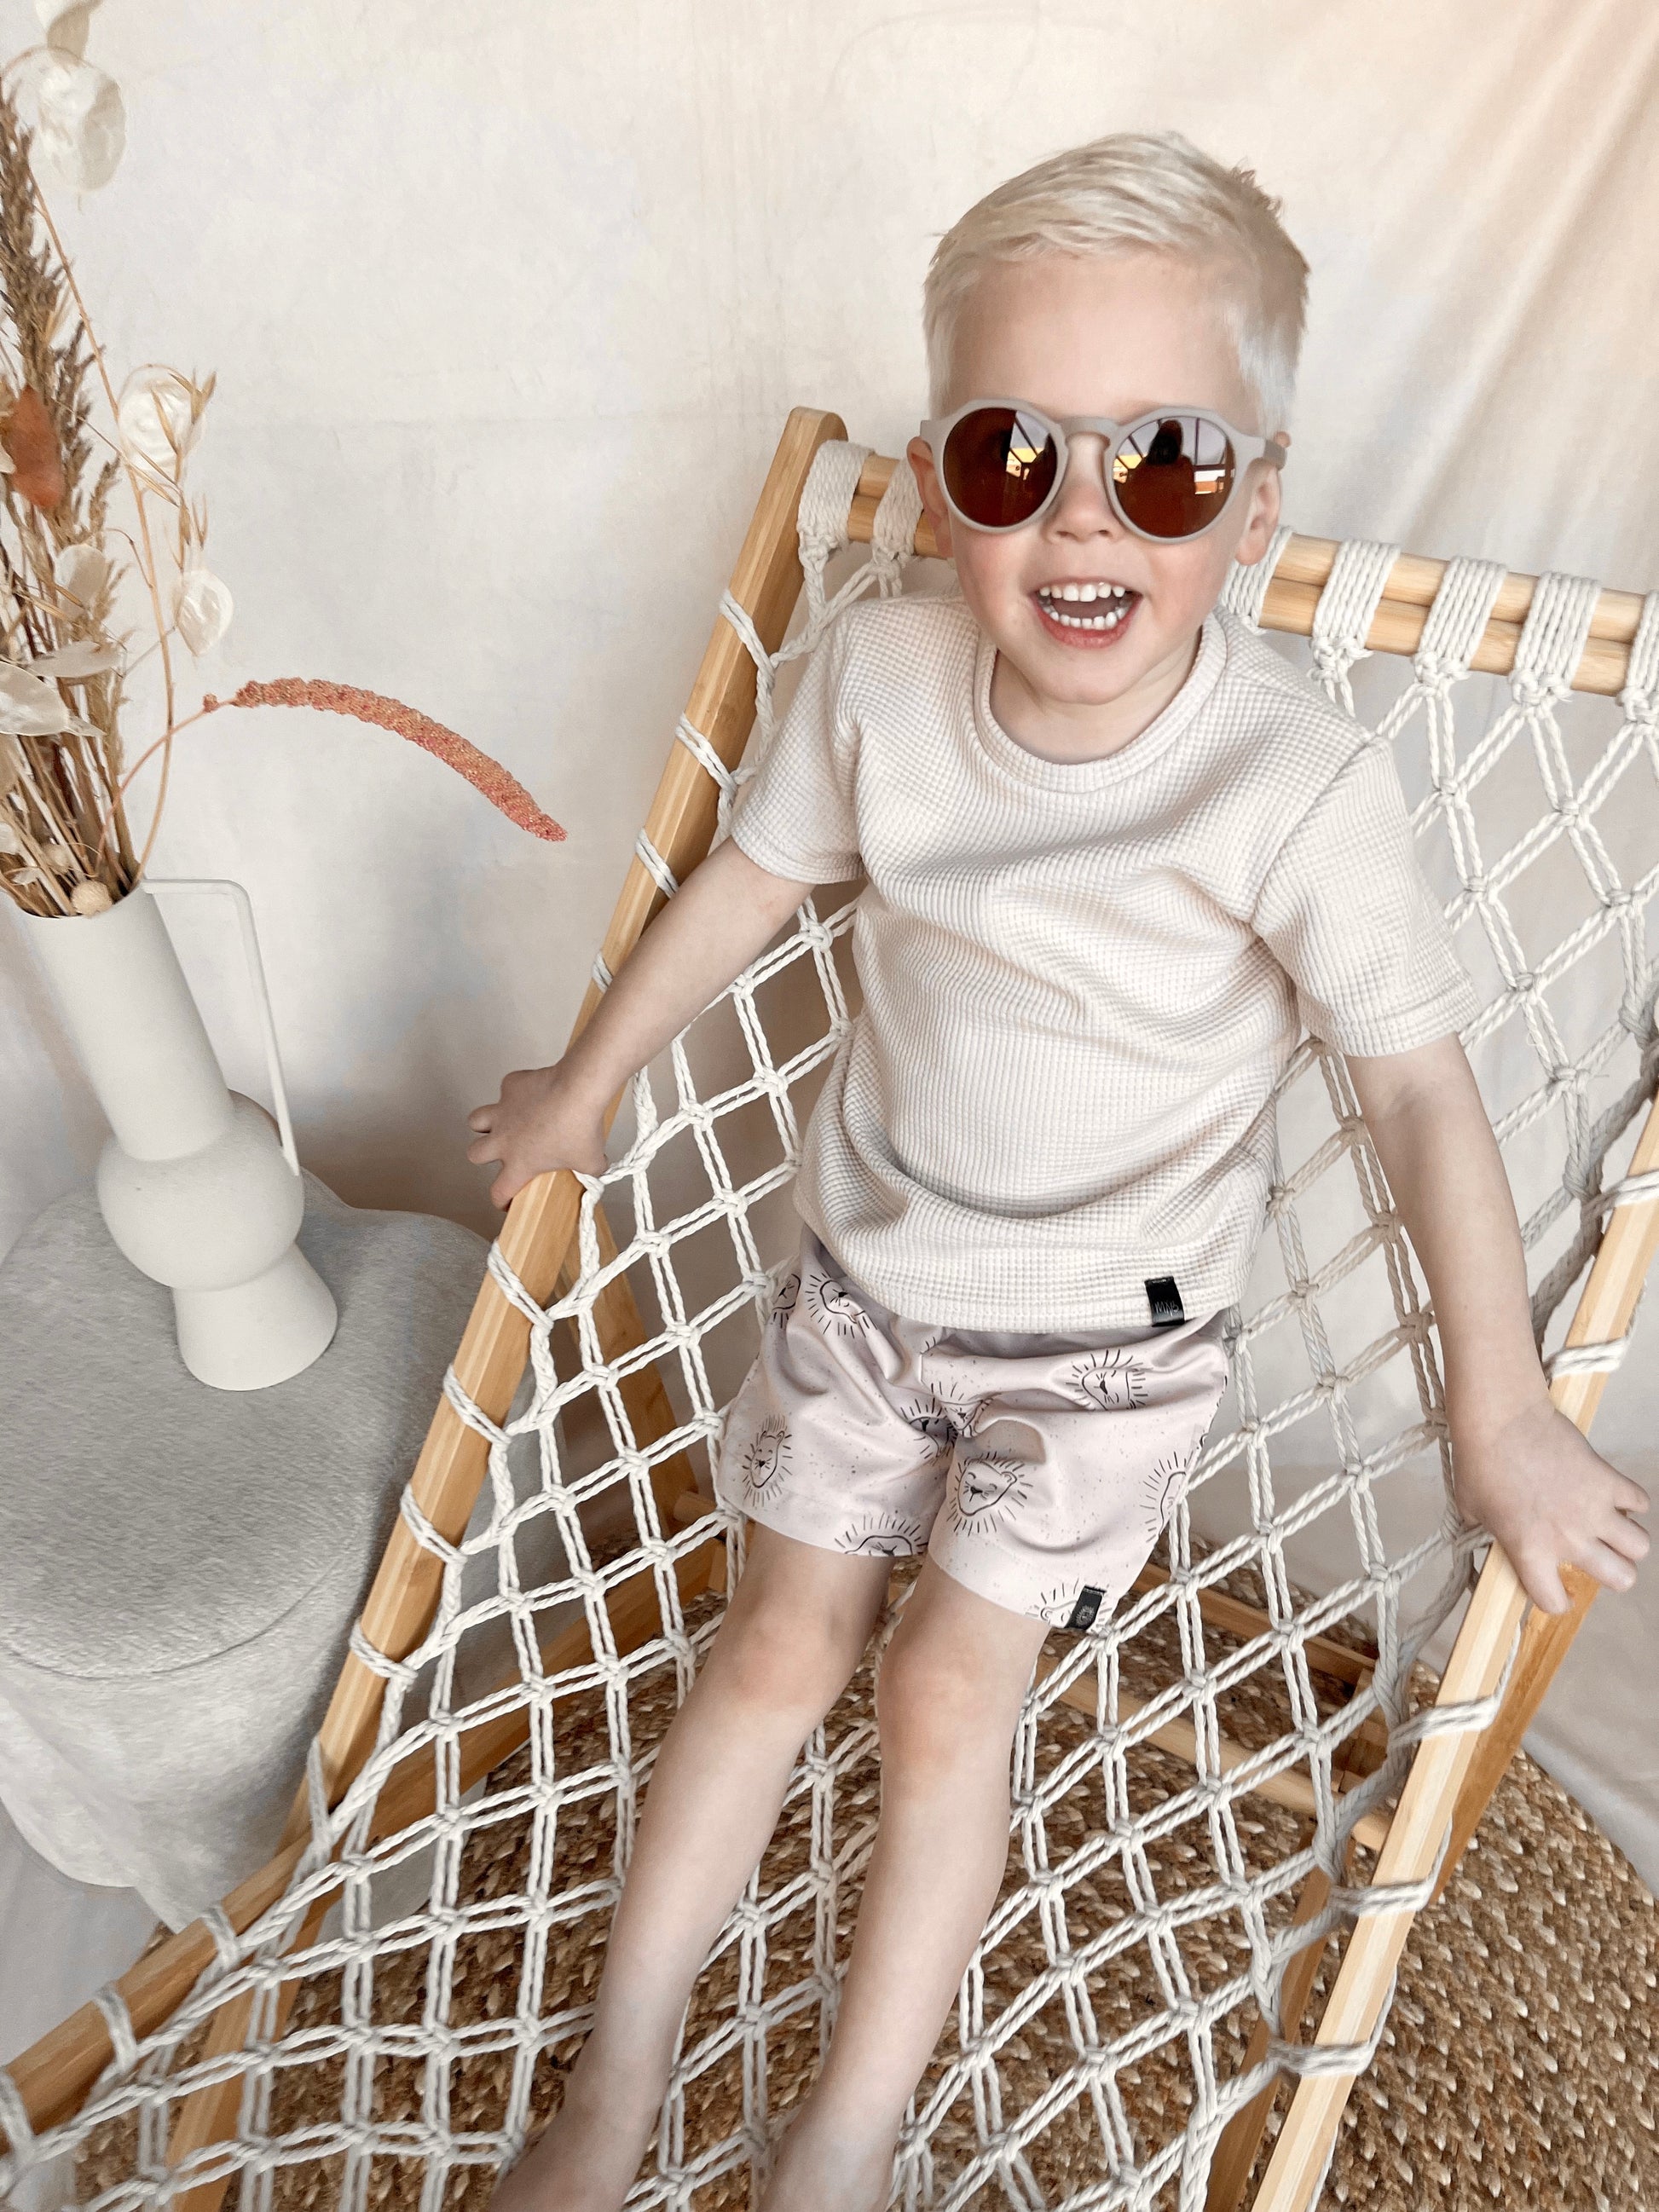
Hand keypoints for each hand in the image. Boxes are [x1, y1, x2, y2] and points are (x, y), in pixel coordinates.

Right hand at [466, 1061, 606, 1209]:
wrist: (578, 1090)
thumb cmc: (580, 1127)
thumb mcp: (591, 1162)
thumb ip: (590, 1172)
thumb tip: (596, 1171)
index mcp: (520, 1163)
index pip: (499, 1192)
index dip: (502, 1201)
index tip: (509, 1200)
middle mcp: (504, 1139)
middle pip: (473, 1153)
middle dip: (484, 1155)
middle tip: (500, 1153)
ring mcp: (503, 1111)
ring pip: (475, 1120)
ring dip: (485, 1123)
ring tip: (502, 1122)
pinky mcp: (510, 1086)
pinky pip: (506, 1089)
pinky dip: (516, 1092)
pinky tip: (532, 1093)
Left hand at [1452, 1390, 1650, 1613]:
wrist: (1501, 1419)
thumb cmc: (1479, 1461)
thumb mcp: (1470, 1509)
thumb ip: (1489, 1533)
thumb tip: (1495, 1537)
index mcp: (1531, 1552)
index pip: (1554, 1602)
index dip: (1554, 1598)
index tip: (1553, 1586)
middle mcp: (1569, 1538)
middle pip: (1621, 1578)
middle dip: (1613, 1573)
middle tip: (1597, 1557)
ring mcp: (1594, 1509)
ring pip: (1639, 1546)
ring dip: (1627, 1540)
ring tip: (1609, 1529)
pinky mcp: (1608, 1480)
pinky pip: (1640, 1502)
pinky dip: (1631, 1501)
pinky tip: (1613, 1495)